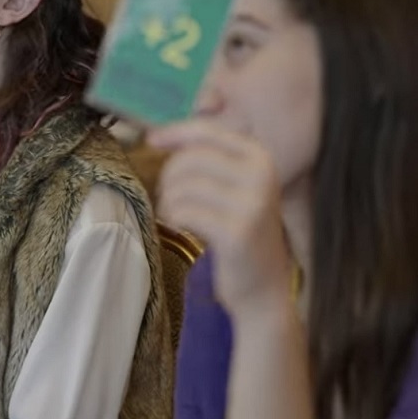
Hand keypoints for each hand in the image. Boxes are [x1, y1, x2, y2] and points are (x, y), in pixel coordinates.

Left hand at [148, 119, 294, 317]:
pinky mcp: (236, 231)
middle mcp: (261, 176)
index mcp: (261, 158)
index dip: (175, 133)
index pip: (209, 131)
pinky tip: (181, 227)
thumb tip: (156, 135)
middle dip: (169, 177)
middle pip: (191, 158)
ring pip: (183, 185)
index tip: (152, 140)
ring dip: (169, 201)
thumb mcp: (235, 187)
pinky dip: (173, 218)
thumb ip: (207, 158)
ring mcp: (251, 203)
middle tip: (171, 198)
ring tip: (176, 215)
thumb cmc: (241, 232)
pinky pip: (184, 210)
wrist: (265, 287)